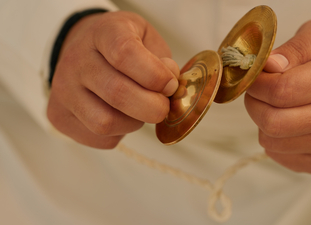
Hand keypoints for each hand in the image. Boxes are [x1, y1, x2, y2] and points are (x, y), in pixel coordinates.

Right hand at [47, 11, 178, 148]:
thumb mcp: (148, 40)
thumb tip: (168, 88)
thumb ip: (162, 61)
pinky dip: (120, 133)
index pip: (124, 53)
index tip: (170, 85)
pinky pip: (100, 138)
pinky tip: (121, 116)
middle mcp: (76, 60)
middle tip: (163, 107)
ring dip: (134, 123)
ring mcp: (62, 90)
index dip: (155, 75)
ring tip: (139, 110)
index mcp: (102, 33)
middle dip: (152, 107)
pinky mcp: (59, 116)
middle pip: (117, 93)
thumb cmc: (125, 48)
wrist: (87, 54)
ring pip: (105, 123)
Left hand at [245, 19, 310, 173]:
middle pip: (272, 121)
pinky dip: (273, 139)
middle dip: (254, 104)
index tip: (255, 76)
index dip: (257, 83)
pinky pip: (278, 155)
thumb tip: (270, 66)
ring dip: (262, 122)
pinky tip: (289, 124)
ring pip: (270, 141)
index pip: (281, 90)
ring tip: (277, 107)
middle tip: (259, 92)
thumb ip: (294, 47)